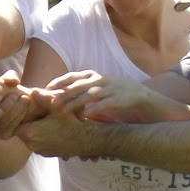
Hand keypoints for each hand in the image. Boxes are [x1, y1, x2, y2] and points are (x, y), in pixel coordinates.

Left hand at [18, 103, 99, 160]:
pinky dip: (42, 135)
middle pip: (21, 130)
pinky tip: (50, 126)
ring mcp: (39, 151)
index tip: (24, 105)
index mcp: (29, 133)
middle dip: (26, 120)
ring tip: (42, 116)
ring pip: (30, 136)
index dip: (18, 113)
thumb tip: (31, 91)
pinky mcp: (47, 154)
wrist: (86, 140)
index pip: (14, 122)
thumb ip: (43, 98)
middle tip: (32, 109)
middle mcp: (31, 145)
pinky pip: (39, 142)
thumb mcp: (57, 107)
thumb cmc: (71, 123)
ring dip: (34, 127)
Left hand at [43, 69, 160, 124]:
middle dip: (65, 93)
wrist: (142, 97)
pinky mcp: (121, 98)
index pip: (74, 76)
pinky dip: (96, 108)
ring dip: (75, 102)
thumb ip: (82, 89)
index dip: (60, 81)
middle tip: (51, 103)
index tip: (47, 89)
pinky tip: (86, 115)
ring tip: (64, 110)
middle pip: (80, 85)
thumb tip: (60, 95)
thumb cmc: (115, 94)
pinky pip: (106, 103)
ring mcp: (112, 88)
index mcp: (95, 75)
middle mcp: (102, 79)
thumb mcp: (98, 88)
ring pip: (90, 94)